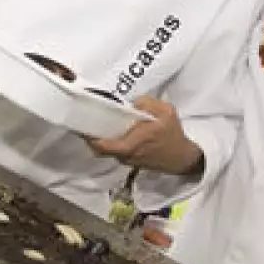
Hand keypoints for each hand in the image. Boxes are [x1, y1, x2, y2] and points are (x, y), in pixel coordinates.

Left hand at [87, 96, 202, 174]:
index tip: (81, 125)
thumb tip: (131, 102)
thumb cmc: (173, 134)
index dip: (89, 138)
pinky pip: (115, 152)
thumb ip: (147, 103)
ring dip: (102, 139)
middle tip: (88, 121)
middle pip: (100, 149)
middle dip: (92, 136)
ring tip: (100, 123)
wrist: (181, 157)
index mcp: (132, 143)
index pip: (103, 146)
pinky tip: (114, 131)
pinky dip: (111, 142)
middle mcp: (126, 155)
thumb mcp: (166, 112)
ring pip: (107, 151)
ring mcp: (127, 160)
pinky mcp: (130, 162)